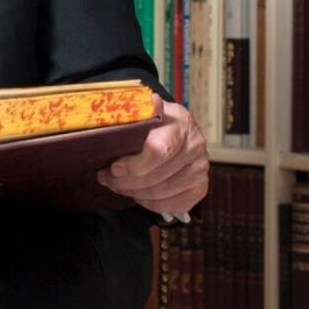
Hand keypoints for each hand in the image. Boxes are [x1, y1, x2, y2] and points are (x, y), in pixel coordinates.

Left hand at [96, 100, 208, 216]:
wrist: (176, 129)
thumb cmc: (154, 121)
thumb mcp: (145, 107)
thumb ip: (141, 107)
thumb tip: (148, 102)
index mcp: (181, 123)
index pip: (159, 151)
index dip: (134, 164)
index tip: (114, 168)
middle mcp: (195, 146)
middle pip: (158, 176)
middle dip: (127, 182)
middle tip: (107, 179)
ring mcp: (201, 169)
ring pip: (162, 192)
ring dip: (135, 193)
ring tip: (118, 186)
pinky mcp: (200, 187)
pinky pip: (172, 205)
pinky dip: (151, 204)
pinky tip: (138, 194)